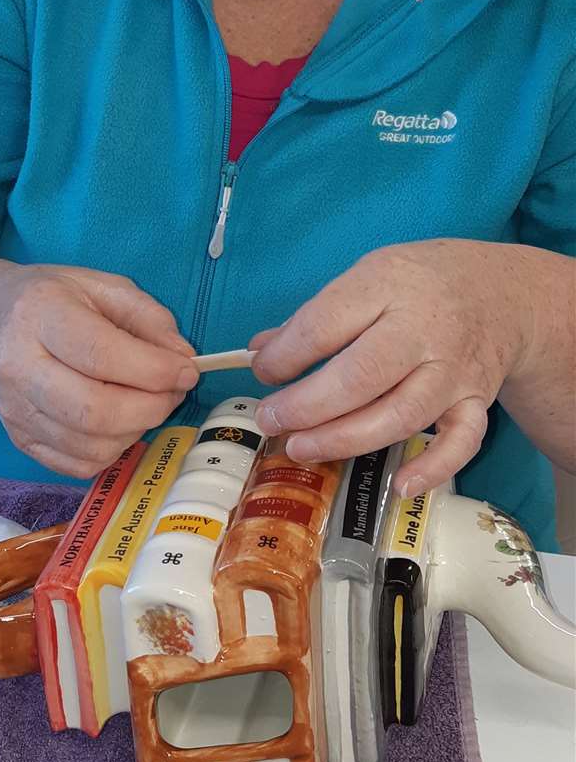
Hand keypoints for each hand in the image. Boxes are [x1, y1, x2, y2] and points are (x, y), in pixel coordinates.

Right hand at [0, 263, 197, 477]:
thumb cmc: (54, 301)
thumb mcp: (102, 286)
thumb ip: (149, 317)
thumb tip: (183, 359)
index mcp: (38, 315)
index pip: (102, 355)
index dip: (155, 370)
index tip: (187, 371)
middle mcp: (18, 366)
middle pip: (95, 411)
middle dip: (151, 408)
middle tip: (172, 392)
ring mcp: (14, 410)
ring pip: (92, 445)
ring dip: (136, 430)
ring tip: (146, 404)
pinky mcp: (20, 440)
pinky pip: (80, 465)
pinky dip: (114, 450)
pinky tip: (119, 422)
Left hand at [249, 240, 532, 493]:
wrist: (501, 293)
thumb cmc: (420, 285)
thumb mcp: (367, 278)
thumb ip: (316, 317)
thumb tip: (260, 352)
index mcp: (387, 286)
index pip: (326, 325)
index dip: (285, 356)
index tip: (262, 372)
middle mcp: (424, 330)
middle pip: (361, 377)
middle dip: (307, 406)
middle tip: (271, 420)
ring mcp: (453, 370)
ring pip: (400, 416)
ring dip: (346, 439)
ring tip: (300, 447)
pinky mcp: (477, 401)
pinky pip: (461, 442)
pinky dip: (433, 467)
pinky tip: (399, 484)